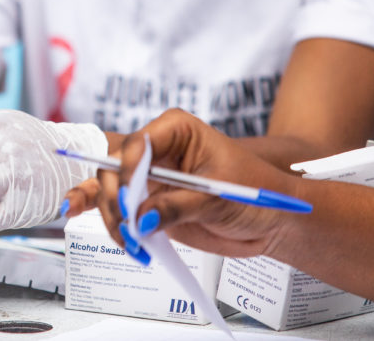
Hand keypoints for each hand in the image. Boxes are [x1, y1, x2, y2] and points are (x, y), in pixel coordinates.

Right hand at [98, 109, 300, 259]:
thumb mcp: (219, 197)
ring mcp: (148, 178)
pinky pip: (118, 209)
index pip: (138, 144)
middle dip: (115, 198)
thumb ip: (178, 207)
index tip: (127, 198)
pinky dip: (110, 222)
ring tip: (131, 242)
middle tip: (128, 227)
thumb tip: (141, 218)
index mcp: (175, 131)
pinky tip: (103, 229)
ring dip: (112, 217)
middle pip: (114, 167)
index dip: (126, 170)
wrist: (269, 219)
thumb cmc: (255, 192)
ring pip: (109, 190)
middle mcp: (156, 151)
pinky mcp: (146, 203)